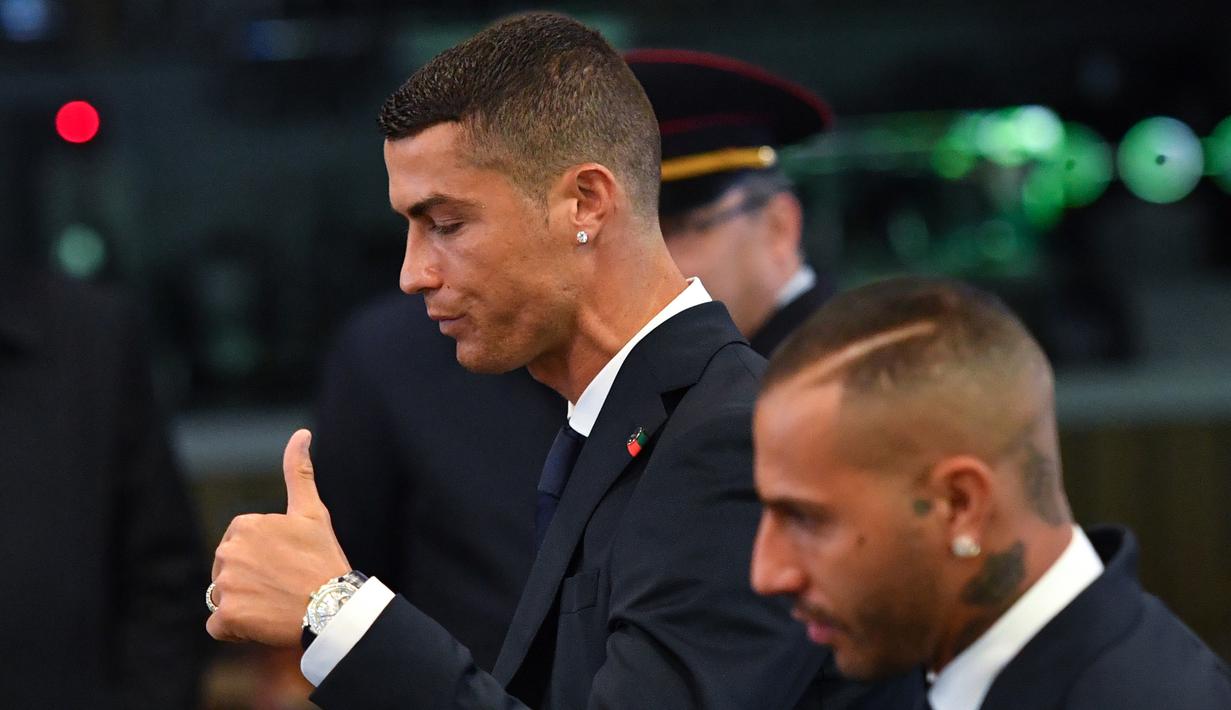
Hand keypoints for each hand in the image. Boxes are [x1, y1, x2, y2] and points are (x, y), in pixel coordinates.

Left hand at [207, 429, 350, 645]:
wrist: (334, 606)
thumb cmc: (324, 559)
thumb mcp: (311, 513)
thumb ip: (299, 472)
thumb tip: (301, 433)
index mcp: (245, 526)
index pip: (238, 548)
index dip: (261, 560)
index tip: (286, 566)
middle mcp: (229, 552)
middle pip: (227, 573)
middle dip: (248, 583)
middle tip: (282, 588)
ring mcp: (226, 584)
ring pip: (223, 599)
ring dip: (244, 606)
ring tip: (275, 606)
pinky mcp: (227, 615)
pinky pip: (218, 626)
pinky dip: (235, 630)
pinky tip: (261, 624)